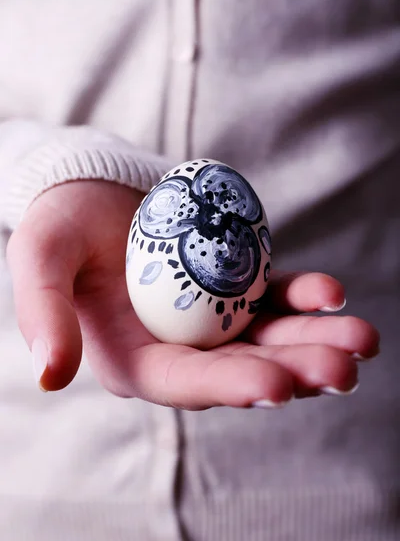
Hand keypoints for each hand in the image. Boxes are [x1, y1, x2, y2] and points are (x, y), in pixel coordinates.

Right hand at [7, 181, 378, 409]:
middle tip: (342, 369)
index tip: (277, 386)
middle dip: (293, 370)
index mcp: (133, 357)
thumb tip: (50, 375)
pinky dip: (303, 297)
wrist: (94, 192)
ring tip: (362, 339)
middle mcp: (177, 347)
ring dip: (314, 340)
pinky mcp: (230, 287)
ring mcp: (209, 319)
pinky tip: (329, 293)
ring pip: (267, 337)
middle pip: (240, 367)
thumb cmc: (63, 223)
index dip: (229, 386)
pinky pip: (272, 297)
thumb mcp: (40, 257)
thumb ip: (42, 312)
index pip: (184, 382)